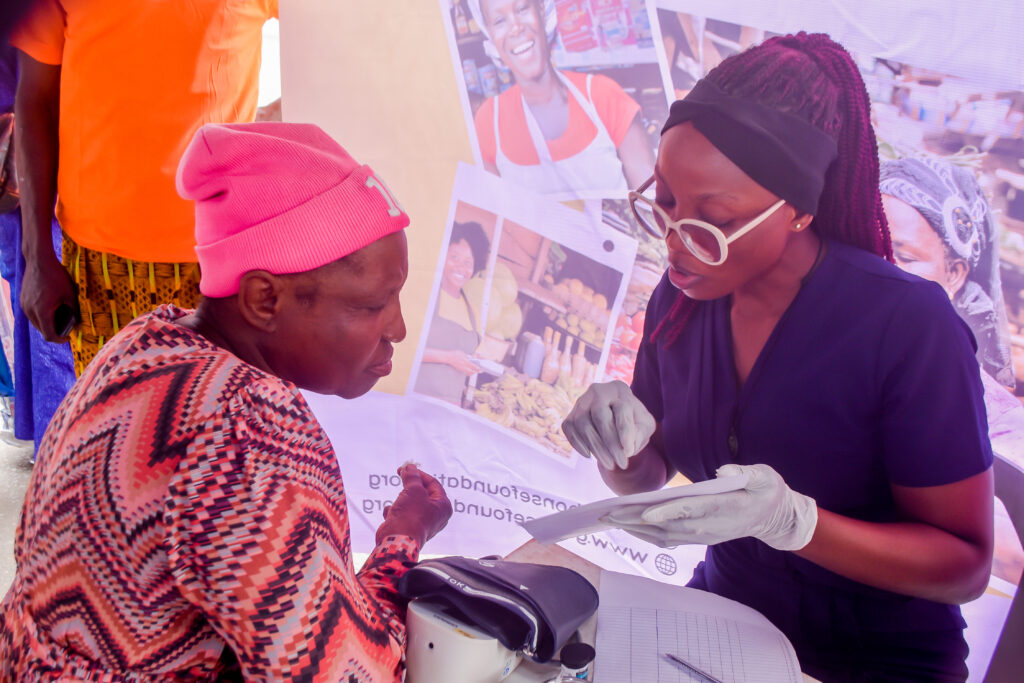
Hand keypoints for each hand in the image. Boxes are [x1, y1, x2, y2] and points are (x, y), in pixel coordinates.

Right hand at [20, 252, 77, 341]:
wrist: (39, 260)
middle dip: (54, 332)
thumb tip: (76, 322)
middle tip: (66, 328)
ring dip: (47, 324)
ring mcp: (24, 305)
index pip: (49, 335)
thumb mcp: (69, 294)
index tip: (68, 338)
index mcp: (42, 311)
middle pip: (42, 330)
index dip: (59, 339)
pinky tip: (51, 311)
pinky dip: (41, 317)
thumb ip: (73, 310)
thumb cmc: (56, 276)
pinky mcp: (22, 300)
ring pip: (36, 323)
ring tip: (59, 320)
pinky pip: (32, 314)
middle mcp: (30, 310)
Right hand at [376, 464, 452, 545]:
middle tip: (401, 476)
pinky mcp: (409, 529)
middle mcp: (436, 516)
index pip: (433, 483)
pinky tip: (390, 514)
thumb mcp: (413, 489)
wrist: (397, 540)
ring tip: (398, 503)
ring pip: (410, 504)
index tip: (405, 468)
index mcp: (443, 506)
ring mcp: (422, 523)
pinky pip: (401, 515)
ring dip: (401, 500)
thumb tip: (409, 467)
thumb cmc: (410, 514)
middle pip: (422, 493)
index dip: (419, 474)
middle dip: (409, 487)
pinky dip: (395, 512)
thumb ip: (412, 476)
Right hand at [447, 349, 482, 375]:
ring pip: (468, 372)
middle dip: (475, 371)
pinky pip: (465, 372)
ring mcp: (461, 368)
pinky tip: (469, 372)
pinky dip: (468, 373)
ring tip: (474, 372)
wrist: (448, 357)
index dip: (476, 368)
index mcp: (465, 361)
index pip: (472, 366)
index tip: (479, 368)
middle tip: (478, 371)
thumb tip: (470, 358)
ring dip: (472, 373)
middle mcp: (463, 366)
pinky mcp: (459, 369)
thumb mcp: (462, 353)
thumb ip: (466, 356)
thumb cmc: (454, 354)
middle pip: (471, 371)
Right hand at [561, 380, 655, 469]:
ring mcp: (581, 402)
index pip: (622, 408)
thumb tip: (628, 446)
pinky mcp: (570, 415)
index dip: (625, 432)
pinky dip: (577, 443)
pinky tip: (589, 455)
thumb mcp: (644, 426)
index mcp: (620, 390)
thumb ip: (641, 433)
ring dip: (596, 448)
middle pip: (600, 416)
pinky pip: (569, 428)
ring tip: (609, 464)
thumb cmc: (633, 421)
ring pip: (583, 424)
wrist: (615, 418)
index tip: (629, 452)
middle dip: (611, 444)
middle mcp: (598, 391)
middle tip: (621, 463)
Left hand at [604, 464, 817, 550]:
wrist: (775, 518)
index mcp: (723, 509)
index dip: (666, 513)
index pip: (690, 511)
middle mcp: (709, 527)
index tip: (644, 512)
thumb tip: (723, 471)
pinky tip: (627, 525)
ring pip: (662, 535)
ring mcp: (703, 535)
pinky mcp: (698, 537)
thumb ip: (744, 472)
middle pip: (667, 525)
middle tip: (606, 514)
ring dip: (634, 529)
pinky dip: (644, 534)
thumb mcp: (764, 476)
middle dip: (635, 520)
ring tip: (609, 519)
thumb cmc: (767, 491)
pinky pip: (666, 539)